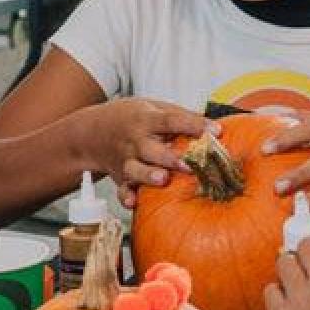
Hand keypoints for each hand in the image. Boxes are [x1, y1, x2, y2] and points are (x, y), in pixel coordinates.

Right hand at [77, 98, 216, 206]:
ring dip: (148, 175)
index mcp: (147, 119)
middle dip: (170, 157)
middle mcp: (136, 140)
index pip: (172, 120)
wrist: (93, 131)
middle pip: (151, 148)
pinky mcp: (120, 177)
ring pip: (135, 169)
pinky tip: (134, 202)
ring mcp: (126, 159)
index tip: (215, 131)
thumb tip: (216, 128)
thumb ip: (183, 117)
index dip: (194, 125)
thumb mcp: (155, 107)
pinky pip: (121, 188)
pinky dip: (126, 196)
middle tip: (189, 164)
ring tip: (163, 179)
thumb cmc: (133, 118)